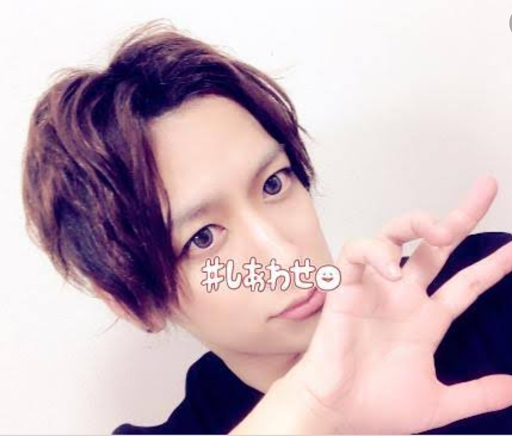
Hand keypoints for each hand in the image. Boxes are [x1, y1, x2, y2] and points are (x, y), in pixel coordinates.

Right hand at [285, 174, 511, 433]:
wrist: (335, 413)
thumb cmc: (375, 406)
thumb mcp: (437, 401)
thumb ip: (477, 392)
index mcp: (425, 319)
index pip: (464, 284)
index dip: (491, 265)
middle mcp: (403, 296)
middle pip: (433, 244)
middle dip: (458, 216)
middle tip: (485, 190)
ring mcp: (375, 289)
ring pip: (393, 235)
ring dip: (416, 223)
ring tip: (440, 230)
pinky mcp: (346, 287)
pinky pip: (356, 252)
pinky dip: (374, 251)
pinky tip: (392, 268)